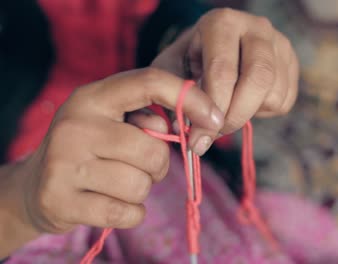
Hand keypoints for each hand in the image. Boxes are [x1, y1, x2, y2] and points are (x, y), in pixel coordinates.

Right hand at [17, 68, 223, 233]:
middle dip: (158, 165)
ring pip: (141, 184)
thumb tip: (182, 127)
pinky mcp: (61, 201)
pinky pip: (127, 213)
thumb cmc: (88, 150)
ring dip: (142, 189)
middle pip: (152, 150)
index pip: (149, 82)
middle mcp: (75, 125)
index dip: (190, 98)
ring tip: (119, 183)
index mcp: (92, 97)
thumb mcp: (111, 122)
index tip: (214, 118)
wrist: (34, 188)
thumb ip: (146, 118)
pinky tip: (111, 203)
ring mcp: (64, 164)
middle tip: (141, 166)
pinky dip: (131, 212)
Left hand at [153, 8, 298, 154]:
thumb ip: (177, 98)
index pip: (223, 71)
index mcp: (222, 23)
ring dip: (249, 114)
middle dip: (237, 115)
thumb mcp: (172, 70)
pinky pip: (284, 101)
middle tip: (218, 133)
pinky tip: (246, 100)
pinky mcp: (292, 62)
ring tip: (228, 106)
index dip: (213, 108)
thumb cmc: (190, 59)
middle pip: (259, 79)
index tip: (201, 136)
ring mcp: (280, 43)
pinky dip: (263, 112)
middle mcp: (256, 27)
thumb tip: (195, 136)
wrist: (215, 46)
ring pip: (274, 94)